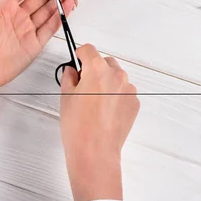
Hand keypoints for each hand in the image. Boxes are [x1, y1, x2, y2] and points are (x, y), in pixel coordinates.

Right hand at [60, 44, 139, 200]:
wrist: (95, 152)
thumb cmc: (79, 127)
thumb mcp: (66, 97)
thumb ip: (69, 78)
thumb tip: (72, 72)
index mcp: (97, 69)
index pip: (88, 49)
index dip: (80, 55)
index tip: (77, 61)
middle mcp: (116, 75)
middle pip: (105, 62)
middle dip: (94, 69)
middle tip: (83, 85)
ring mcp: (128, 89)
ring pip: (116, 77)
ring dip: (107, 82)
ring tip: (94, 102)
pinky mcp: (134, 103)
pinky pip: (124, 92)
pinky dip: (115, 96)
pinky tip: (104, 112)